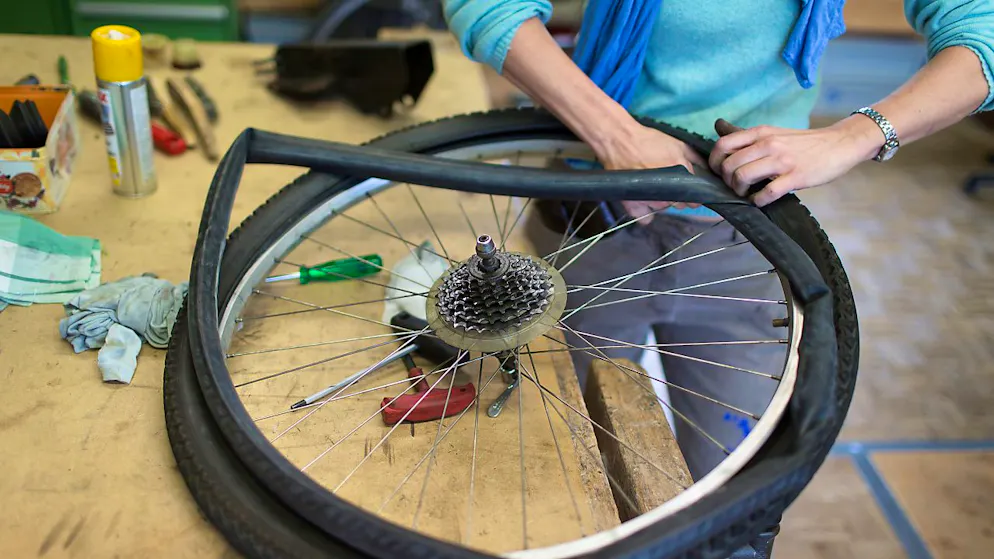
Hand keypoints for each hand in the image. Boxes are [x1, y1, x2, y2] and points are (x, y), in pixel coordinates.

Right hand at [596, 123, 705, 220]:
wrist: (619, 140)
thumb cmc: (648, 140)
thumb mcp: (677, 144)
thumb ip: (696, 158)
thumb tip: (708, 172)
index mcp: (682, 174)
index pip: (694, 198)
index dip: (692, 195)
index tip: (685, 189)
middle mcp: (668, 192)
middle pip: (679, 204)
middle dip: (677, 196)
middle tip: (665, 183)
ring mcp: (651, 201)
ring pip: (663, 210)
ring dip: (661, 202)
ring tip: (650, 186)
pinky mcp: (634, 206)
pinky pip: (645, 219)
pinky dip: (645, 213)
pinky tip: (642, 200)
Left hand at [709, 116, 882, 205]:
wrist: (840, 144)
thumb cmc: (803, 142)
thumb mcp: (773, 132)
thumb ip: (747, 136)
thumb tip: (718, 127)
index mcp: (761, 132)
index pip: (723, 145)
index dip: (714, 162)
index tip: (719, 173)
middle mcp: (768, 143)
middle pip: (729, 165)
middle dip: (726, 181)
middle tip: (735, 187)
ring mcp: (782, 160)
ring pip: (743, 177)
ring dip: (739, 191)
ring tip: (747, 193)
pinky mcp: (796, 177)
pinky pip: (766, 193)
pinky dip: (758, 201)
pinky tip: (761, 200)